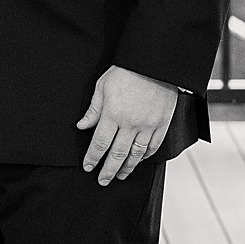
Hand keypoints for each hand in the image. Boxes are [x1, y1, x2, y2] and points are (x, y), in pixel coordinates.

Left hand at [77, 65, 177, 184]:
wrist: (154, 63)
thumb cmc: (127, 71)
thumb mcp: (102, 86)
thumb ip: (93, 110)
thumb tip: (82, 126)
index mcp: (113, 114)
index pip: (100, 144)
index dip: (93, 158)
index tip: (88, 167)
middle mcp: (131, 123)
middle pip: (117, 154)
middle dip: (108, 170)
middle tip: (103, 180)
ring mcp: (148, 125)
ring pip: (136, 154)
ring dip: (127, 167)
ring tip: (120, 175)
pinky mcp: (162, 124)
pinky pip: (154, 146)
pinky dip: (145, 157)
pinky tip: (139, 160)